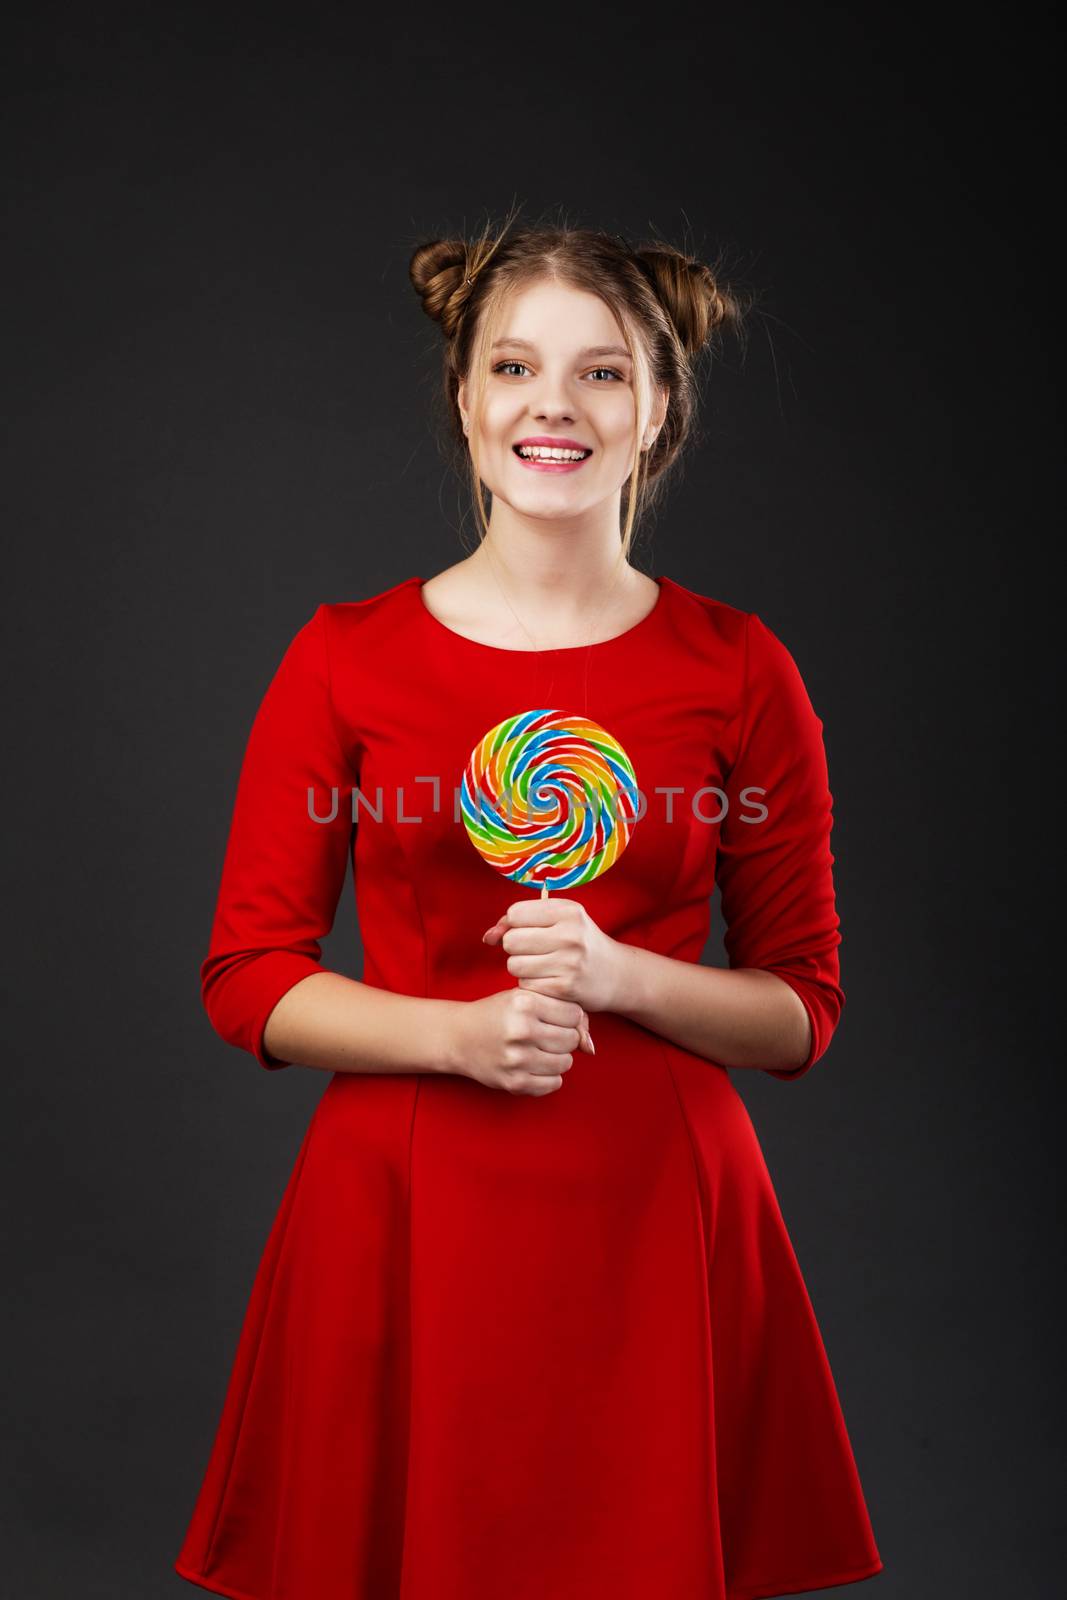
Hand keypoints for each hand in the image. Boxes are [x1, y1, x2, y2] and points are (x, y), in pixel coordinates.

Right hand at [446, 988, 586, 1097]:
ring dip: (558, 1058)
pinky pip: (554, 1083)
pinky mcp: (514, 1082)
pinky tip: (534, 1065)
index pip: (574, 1014)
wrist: (459, 1037)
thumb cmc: (498, 1014)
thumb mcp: (525, 999)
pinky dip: (549, 1076)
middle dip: (565, 1038)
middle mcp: (520, 1030)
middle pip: (571, 1039)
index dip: (568, 1017)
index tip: (554, 1018)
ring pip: (566, 1063)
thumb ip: (562, 1012)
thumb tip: (591, 1047)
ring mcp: (517, 1059)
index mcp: (524, 1003)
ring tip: (541, 1050)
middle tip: (547, 1035)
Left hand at [482, 896, 621, 1019]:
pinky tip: (548, 981)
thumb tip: (487, 937)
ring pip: (514, 965)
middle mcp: (570, 934)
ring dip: (521, 969)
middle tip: (533, 952)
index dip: (513, 924)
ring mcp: (568, 963)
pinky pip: (525, 985)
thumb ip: (519, 922)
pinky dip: (531, 985)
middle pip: (511, 940)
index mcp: (568, 911)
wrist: (616, 974)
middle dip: (515, 948)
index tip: (526, 931)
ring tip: (541, 967)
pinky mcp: (564, 988)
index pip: (515, 913)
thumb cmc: (580, 943)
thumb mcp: (559, 920)